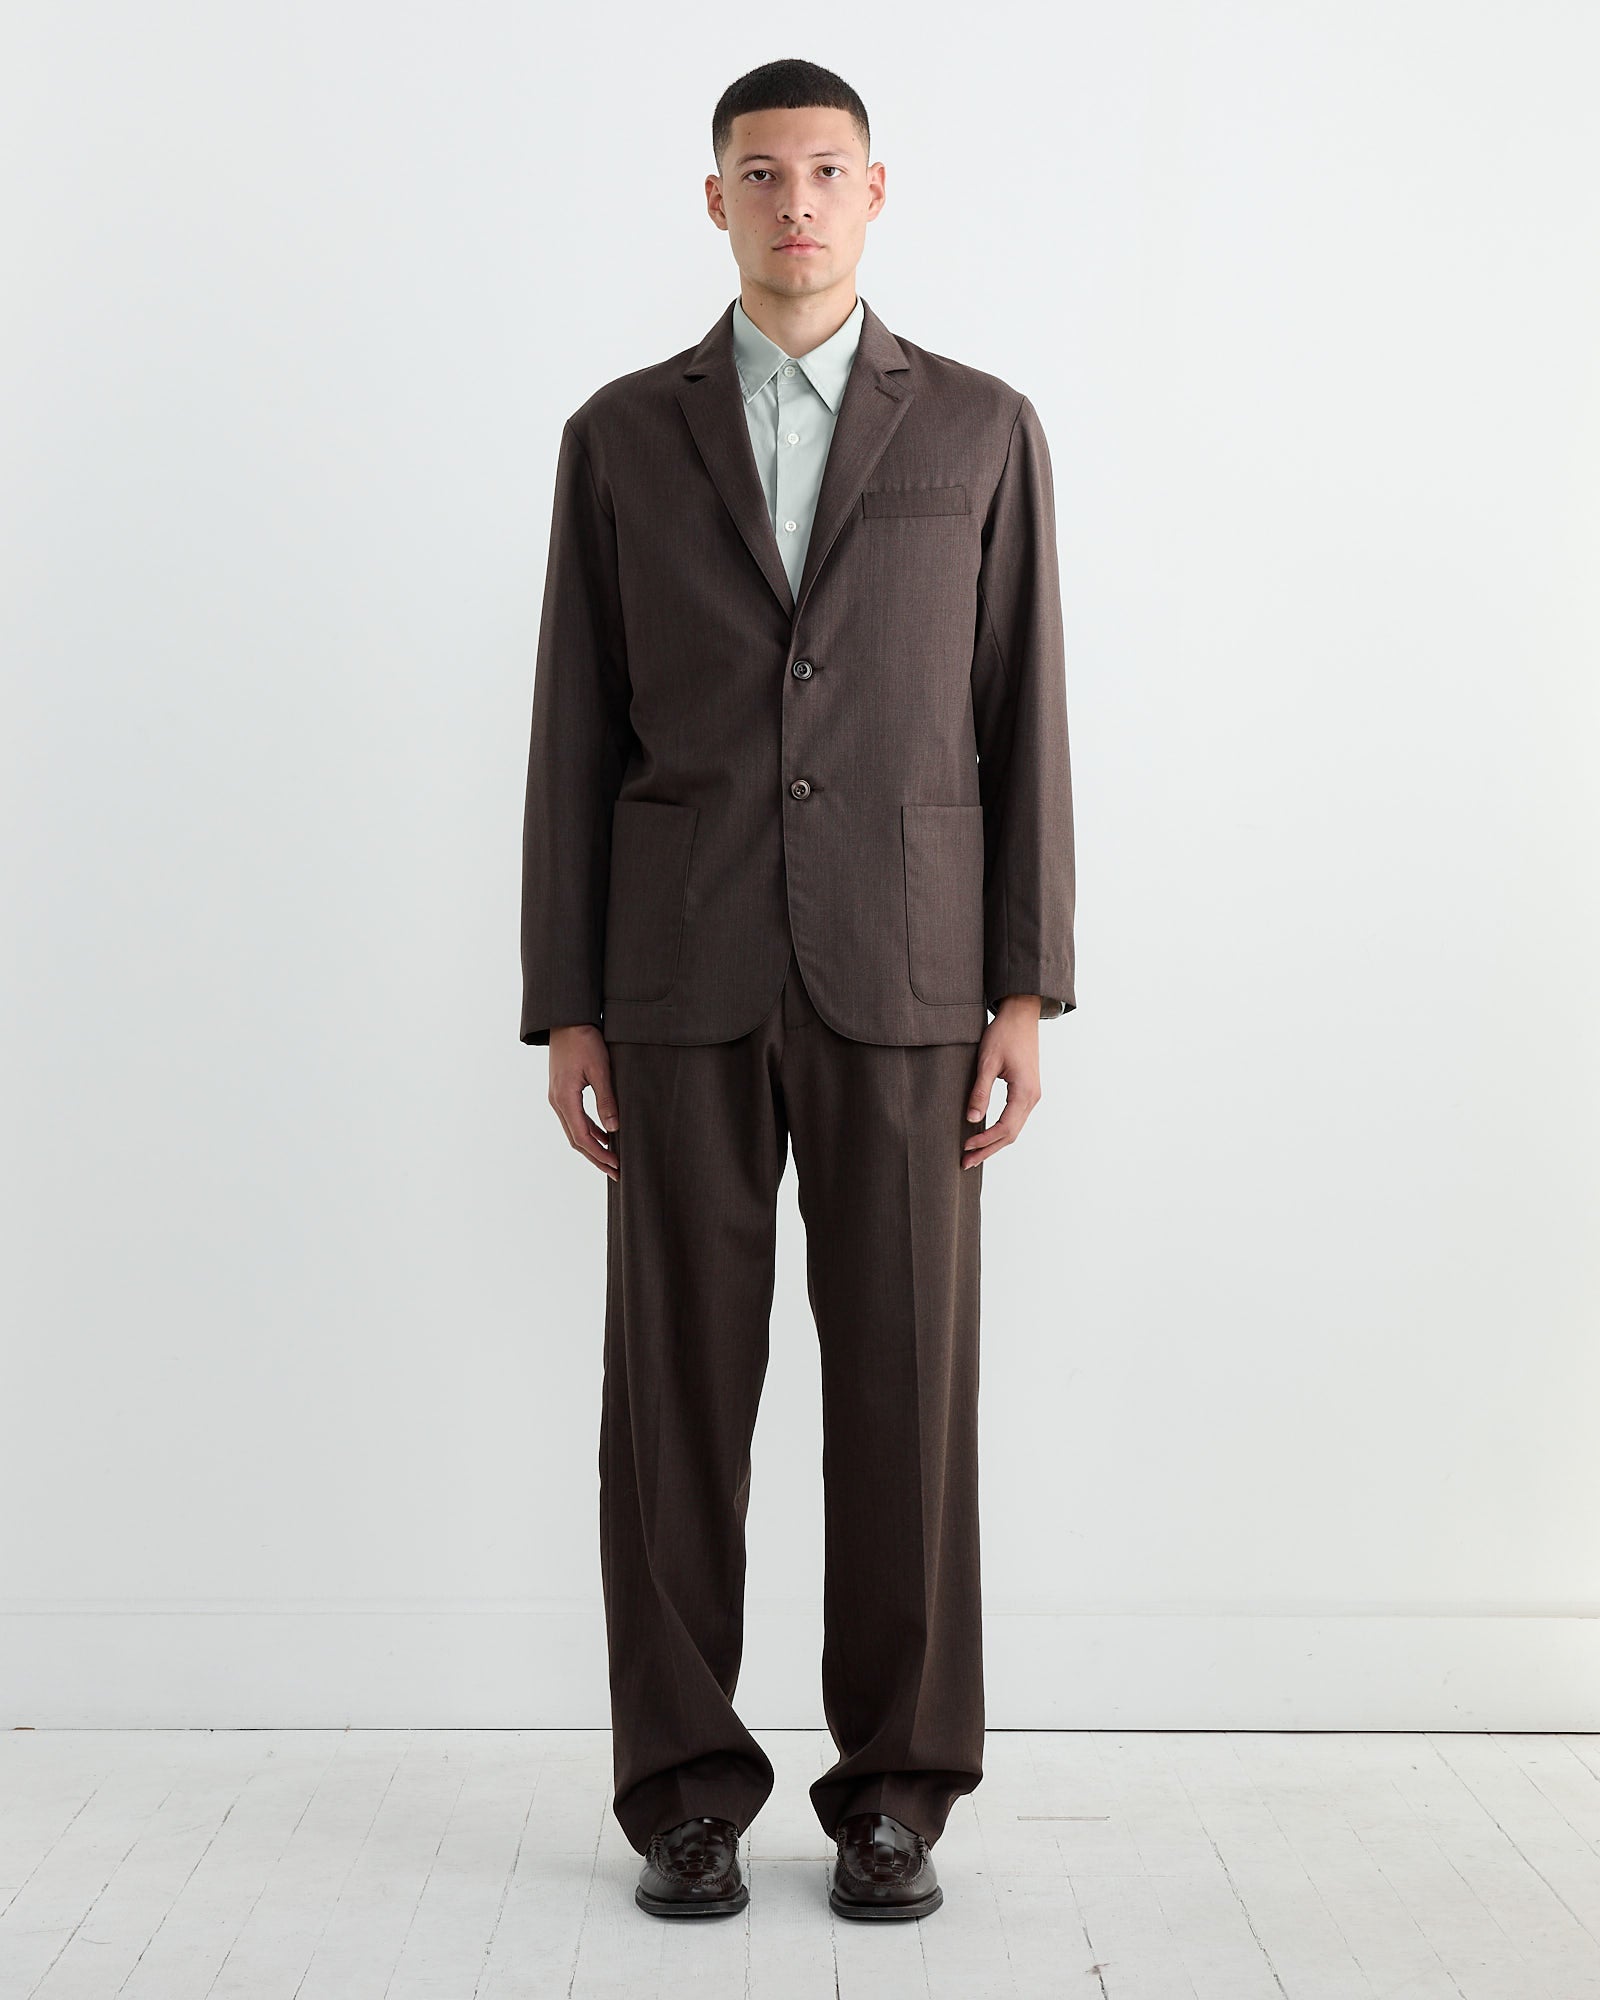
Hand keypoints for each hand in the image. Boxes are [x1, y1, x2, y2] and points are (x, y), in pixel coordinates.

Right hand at [548, 1025, 620, 1179]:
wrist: (566, 1020)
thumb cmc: (584, 1040)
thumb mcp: (600, 1070)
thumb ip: (606, 1100)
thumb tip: (614, 1128)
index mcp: (565, 1099)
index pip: (582, 1137)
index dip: (599, 1154)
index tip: (616, 1165)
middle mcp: (557, 1101)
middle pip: (576, 1139)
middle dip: (596, 1157)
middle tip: (615, 1172)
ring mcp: (557, 1097)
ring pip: (574, 1130)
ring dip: (592, 1146)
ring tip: (611, 1159)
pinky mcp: (561, 1091)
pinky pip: (574, 1118)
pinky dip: (588, 1130)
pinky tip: (603, 1134)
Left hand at [962, 996, 1041, 1168]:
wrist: (1021, 1015)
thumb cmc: (1004, 1034)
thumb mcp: (987, 1061)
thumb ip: (980, 1091)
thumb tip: (972, 1119)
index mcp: (1024, 1092)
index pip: (1005, 1128)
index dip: (984, 1141)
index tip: (965, 1147)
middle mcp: (1032, 1097)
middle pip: (1011, 1134)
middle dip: (988, 1150)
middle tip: (965, 1162)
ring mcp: (1032, 1095)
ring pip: (1014, 1129)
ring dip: (994, 1143)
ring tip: (972, 1153)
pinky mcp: (1027, 1091)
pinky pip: (1015, 1118)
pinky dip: (1000, 1131)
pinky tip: (985, 1134)